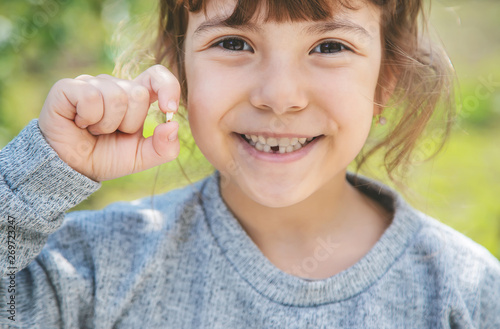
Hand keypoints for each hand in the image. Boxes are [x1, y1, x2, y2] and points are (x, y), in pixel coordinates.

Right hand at [38, 65, 179, 181]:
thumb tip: (173, 125)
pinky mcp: (67, 87)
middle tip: (111, 133)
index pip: (157, 75)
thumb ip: (164, 147)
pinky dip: (88, 118)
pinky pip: (90, 97)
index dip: (168, 87)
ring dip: (106, 124)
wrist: (72, 168)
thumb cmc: (106, 157)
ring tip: (93, 130)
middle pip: (138, 94)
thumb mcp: (141, 158)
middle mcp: (114, 86)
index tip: (169, 110)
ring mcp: (91, 84)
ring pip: (115, 97)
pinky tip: (79, 123)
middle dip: (128, 124)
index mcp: (135, 98)